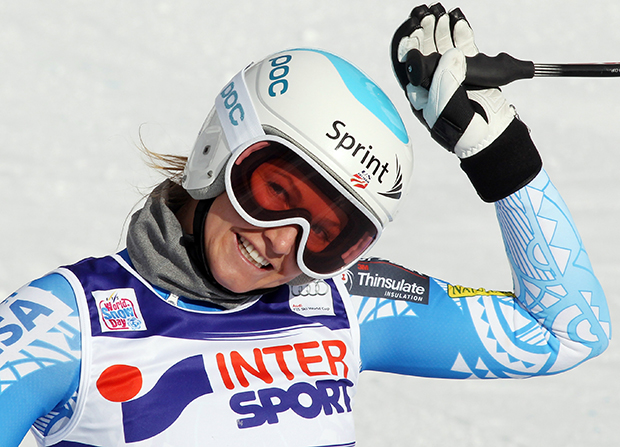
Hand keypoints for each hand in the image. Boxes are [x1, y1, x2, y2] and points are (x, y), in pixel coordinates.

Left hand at [391, 3, 541, 201]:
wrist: (491, 138)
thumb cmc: (463, 130)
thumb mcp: (449, 109)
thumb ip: (446, 82)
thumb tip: (451, 54)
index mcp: (420, 96)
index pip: (410, 68)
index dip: (409, 49)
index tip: (412, 33)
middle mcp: (433, 84)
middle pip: (425, 53)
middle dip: (425, 34)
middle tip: (427, 18)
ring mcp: (452, 75)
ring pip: (444, 48)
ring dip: (441, 30)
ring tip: (441, 15)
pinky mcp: (470, 71)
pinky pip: (464, 48)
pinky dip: (461, 33)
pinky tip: (458, 21)